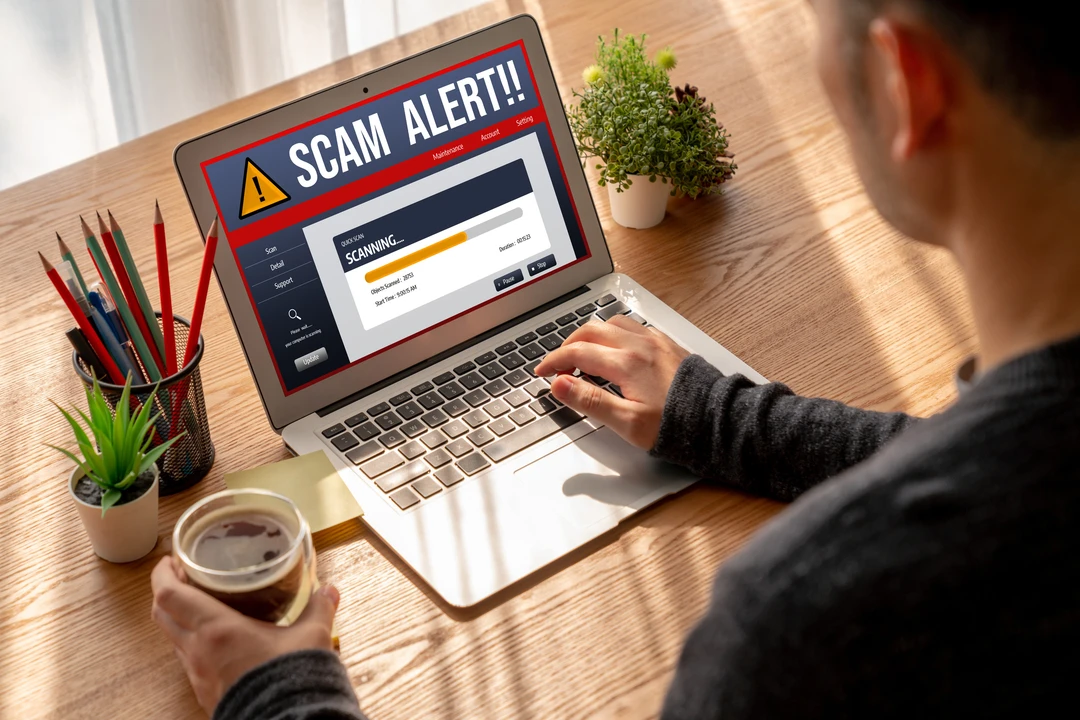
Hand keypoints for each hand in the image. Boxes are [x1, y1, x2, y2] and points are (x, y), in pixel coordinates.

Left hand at [151, 555, 338, 713]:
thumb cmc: (291, 677)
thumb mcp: (311, 636)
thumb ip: (319, 608)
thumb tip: (329, 589)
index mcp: (216, 628)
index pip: (169, 595)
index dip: (162, 573)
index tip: (170, 559)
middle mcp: (198, 650)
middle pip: (162, 615)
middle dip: (166, 591)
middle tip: (182, 576)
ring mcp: (197, 674)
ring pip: (173, 639)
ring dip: (179, 618)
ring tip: (200, 605)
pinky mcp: (204, 693)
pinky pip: (188, 661)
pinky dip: (192, 643)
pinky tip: (216, 640)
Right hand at [533, 315, 688, 448]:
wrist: (718, 421)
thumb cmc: (677, 426)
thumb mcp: (627, 423)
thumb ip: (590, 401)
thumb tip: (560, 384)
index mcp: (626, 363)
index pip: (577, 352)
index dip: (554, 361)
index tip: (542, 372)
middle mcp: (640, 345)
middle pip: (591, 331)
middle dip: (568, 345)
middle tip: (557, 364)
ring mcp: (655, 341)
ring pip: (612, 323)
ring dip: (592, 335)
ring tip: (583, 355)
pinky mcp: (667, 344)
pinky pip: (633, 327)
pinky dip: (614, 333)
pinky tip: (615, 350)